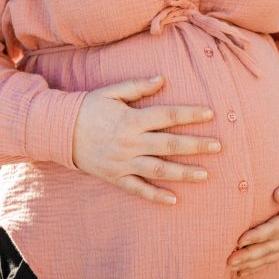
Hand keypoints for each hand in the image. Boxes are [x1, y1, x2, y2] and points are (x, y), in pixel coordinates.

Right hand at [72, 75, 220, 204]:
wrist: (60, 131)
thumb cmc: (88, 107)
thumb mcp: (111, 92)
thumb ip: (138, 86)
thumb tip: (163, 79)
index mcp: (132, 119)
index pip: (168, 116)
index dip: (190, 115)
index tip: (210, 114)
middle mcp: (131, 142)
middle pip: (170, 144)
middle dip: (196, 146)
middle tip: (218, 146)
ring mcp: (124, 162)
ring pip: (159, 169)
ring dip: (183, 172)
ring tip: (205, 174)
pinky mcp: (115, 177)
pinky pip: (138, 188)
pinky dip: (156, 195)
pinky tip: (174, 200)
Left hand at [227, 169, 278, 276]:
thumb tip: (278, 195)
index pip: (275, 230)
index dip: (257, 236)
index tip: (240, 240)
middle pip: (269, 248)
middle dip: (249, 255)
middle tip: (229, 260)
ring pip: (269, 257)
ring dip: (250, 264)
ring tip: (231, 267)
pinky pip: (271, 258)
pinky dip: (256, 267)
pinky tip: (242, 273)